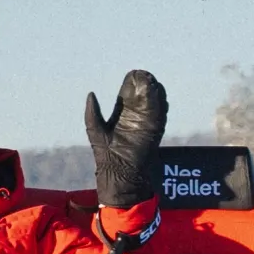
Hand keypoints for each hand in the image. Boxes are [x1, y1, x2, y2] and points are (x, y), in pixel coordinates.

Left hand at [85, 68, 168, 210]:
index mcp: (121, 114)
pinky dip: (162, 107)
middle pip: (144, 96)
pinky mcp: (155, 132)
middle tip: (146, 77)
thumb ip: (93, 113)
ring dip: (156, 94)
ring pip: (155, 104)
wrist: (122, 178)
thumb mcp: (96, 132)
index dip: (133, 83)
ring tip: (154, 85)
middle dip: (146, 85)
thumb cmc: (105, 157)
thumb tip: (91, 94)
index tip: (135, 75)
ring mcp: (147, 124)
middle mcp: (135, 118)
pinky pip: (161, 116)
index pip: (129, 94)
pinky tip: (160, 98)